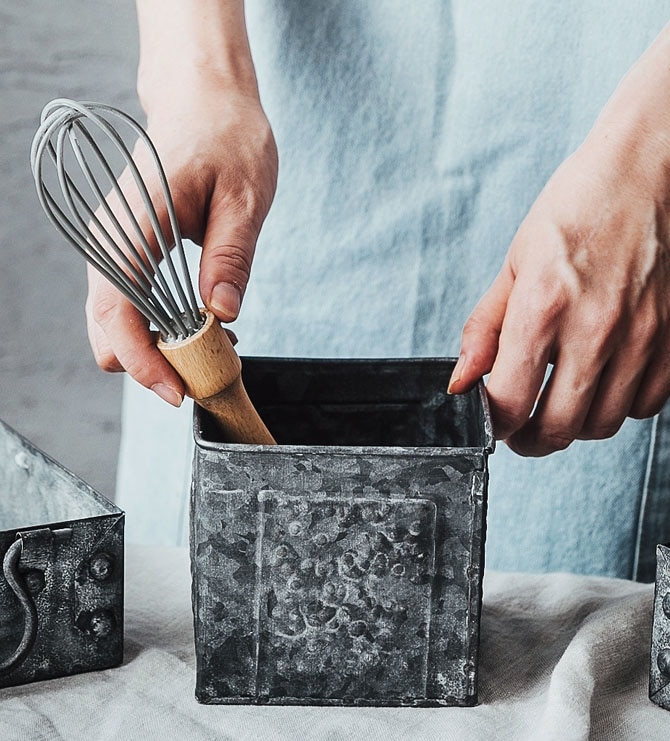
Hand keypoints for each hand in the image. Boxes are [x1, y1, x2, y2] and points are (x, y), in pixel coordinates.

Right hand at [85, 87, 277, 405]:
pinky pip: (132, 302)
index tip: (178, 392)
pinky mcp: (129, 248)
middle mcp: (112, 236)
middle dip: (148, 363)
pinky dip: (160, 327)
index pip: (118, 310)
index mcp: (135, 223)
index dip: (142, 361)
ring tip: (212, 354)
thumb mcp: (245, 198)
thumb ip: (231, 258)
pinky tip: (203, 329)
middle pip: (106, 325)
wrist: (205, 100)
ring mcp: (116, 243)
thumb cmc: (227, 137)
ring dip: (156, 347)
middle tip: (203, 378)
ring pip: (116, 319)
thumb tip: (223, 317)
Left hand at [449, 131, 669, 455]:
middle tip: (524, 430)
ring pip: (603, 425)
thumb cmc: (576, 212)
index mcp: (542, 309)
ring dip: (575, 426)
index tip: (495, 420)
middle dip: (531, 440)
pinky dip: (620, 407)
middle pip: (558, 428)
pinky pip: (646, 405)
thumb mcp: (513, 266)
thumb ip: (484, 331)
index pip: (510, 404)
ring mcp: (642, 337)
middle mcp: (594, 330)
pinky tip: (606, 382)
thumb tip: (461, 383)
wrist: (648, 174)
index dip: (496, 425)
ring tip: (563, 402)